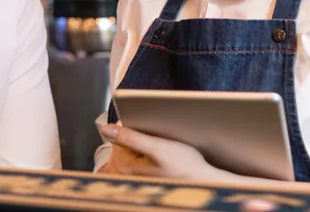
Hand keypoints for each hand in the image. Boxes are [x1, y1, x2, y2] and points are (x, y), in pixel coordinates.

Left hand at [102, 124, 219, 180]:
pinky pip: (136, 161)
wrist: (204, 183)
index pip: (118, 136)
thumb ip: (130, 137)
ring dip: (143, 147)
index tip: (149, 129)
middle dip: (137, 138)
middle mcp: (124, 176)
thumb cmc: (185, 167)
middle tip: (158, 143)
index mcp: (124, 166)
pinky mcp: (142, 181)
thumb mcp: (157, 147)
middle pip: (123, 145)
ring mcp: (132, 179)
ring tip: (161, 153)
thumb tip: (105, 129)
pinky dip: (146, 156)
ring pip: (130, 153)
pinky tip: (161, 160)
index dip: (134, 127)